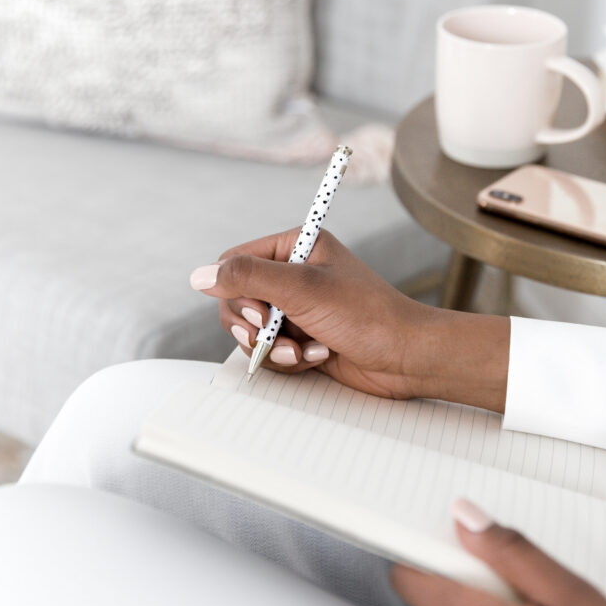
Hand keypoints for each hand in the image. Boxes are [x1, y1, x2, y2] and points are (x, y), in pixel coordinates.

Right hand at [190, 228, 508, 407]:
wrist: (406, 358)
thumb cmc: (367, 316)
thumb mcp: (303, 289)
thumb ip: (248, 278)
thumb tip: (199, 275)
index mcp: (295, 246)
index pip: (235, 261)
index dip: (236, 290)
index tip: (260, 313)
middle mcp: (293, 274)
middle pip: (237, 299)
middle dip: (256, 326)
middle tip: (278, 334)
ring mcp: (297, 308)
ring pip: (251, 330)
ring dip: (274, 347)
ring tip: (304, 351)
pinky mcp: (302, 338)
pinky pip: (270, 351)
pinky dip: (290, 359)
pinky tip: (320, 357)